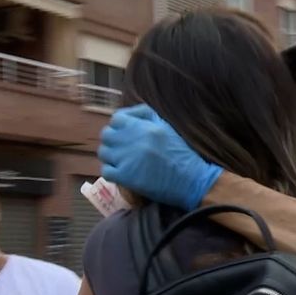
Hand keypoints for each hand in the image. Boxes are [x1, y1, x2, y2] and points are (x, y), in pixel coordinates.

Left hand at [98, 104, 222, 210]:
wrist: (191, 180)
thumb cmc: (181, 154)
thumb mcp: (166, 127)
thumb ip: (146, 116)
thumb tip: (128, 114)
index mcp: (144, 127)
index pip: (116, 119)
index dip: (118, 127)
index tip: (123, 135)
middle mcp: (134, 139)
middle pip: (106, 135)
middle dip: (113, 142)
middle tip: (121, 150)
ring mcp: (127, 158)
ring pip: (104, 153)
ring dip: (111, 157)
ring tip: (122, 162)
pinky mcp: (126, 176)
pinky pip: (106, 171)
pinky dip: (111, 172)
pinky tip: (121, 174)